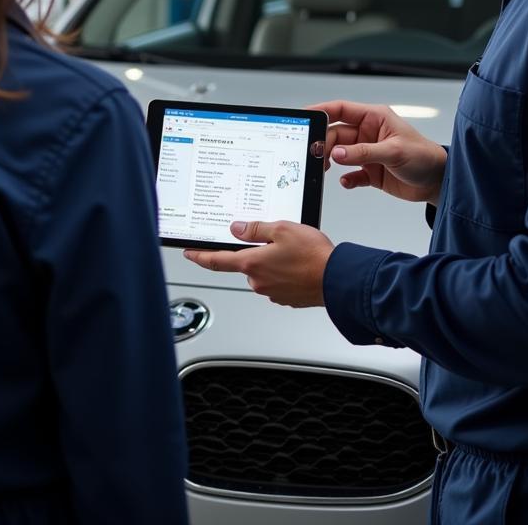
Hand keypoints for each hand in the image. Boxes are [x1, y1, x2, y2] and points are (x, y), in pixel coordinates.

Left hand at [183, 220, 333, 306]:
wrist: (337, 280)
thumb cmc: (313, 256)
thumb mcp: (282, 229)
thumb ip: (256, 229)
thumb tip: (238, 229)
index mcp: (252, 263)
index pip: (217, 261)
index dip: (200, 257)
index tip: (190, 254)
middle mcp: (258, 281)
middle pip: (246, 263)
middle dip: (257, 252)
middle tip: (276, 240)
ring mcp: (272, 291)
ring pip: (264, 271)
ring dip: (273, 262)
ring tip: (294, 251)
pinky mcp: (286, 297)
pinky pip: (278, 280)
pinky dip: (285, 271)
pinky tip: (299, 263)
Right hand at [312, 100, 446, 203]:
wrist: (438, 182)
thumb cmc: (424, 157)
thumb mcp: (393, 152)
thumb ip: (363, 152)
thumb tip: (337, 153)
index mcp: (374, 118)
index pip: (341, 110)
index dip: (321, 111)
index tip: (304, 116)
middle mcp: (368, 133)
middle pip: (336, 134)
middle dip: (324, 143)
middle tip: (314, 154)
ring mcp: (367, 152)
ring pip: (340, 153)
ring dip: (331, 160)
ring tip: (325, 168)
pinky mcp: (370, 171)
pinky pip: (350, 173)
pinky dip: (346, 178)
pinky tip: (346, 181)